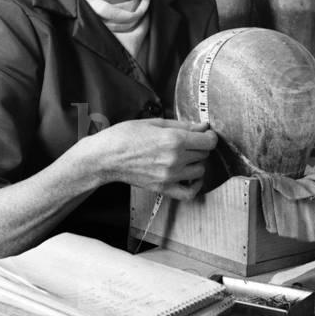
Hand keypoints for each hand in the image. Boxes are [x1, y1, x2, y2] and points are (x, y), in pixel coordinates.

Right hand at [76, 118, 217, 200]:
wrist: (105, 157)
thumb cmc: (125, 136)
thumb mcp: (155, 122)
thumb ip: (183, 125)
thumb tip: (203, 126)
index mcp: (174, 139)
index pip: (209, 141)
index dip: (209, 136)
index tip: (204, 134)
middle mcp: (175, 159)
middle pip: (204, 154)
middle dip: (199, 146)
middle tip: (189, 142)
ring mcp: (170, 176)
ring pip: (200, 170)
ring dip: (196, 163)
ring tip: (184, 157)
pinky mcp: (163, 188)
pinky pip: (189, 193)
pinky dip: (195, 185)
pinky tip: (191, 177)